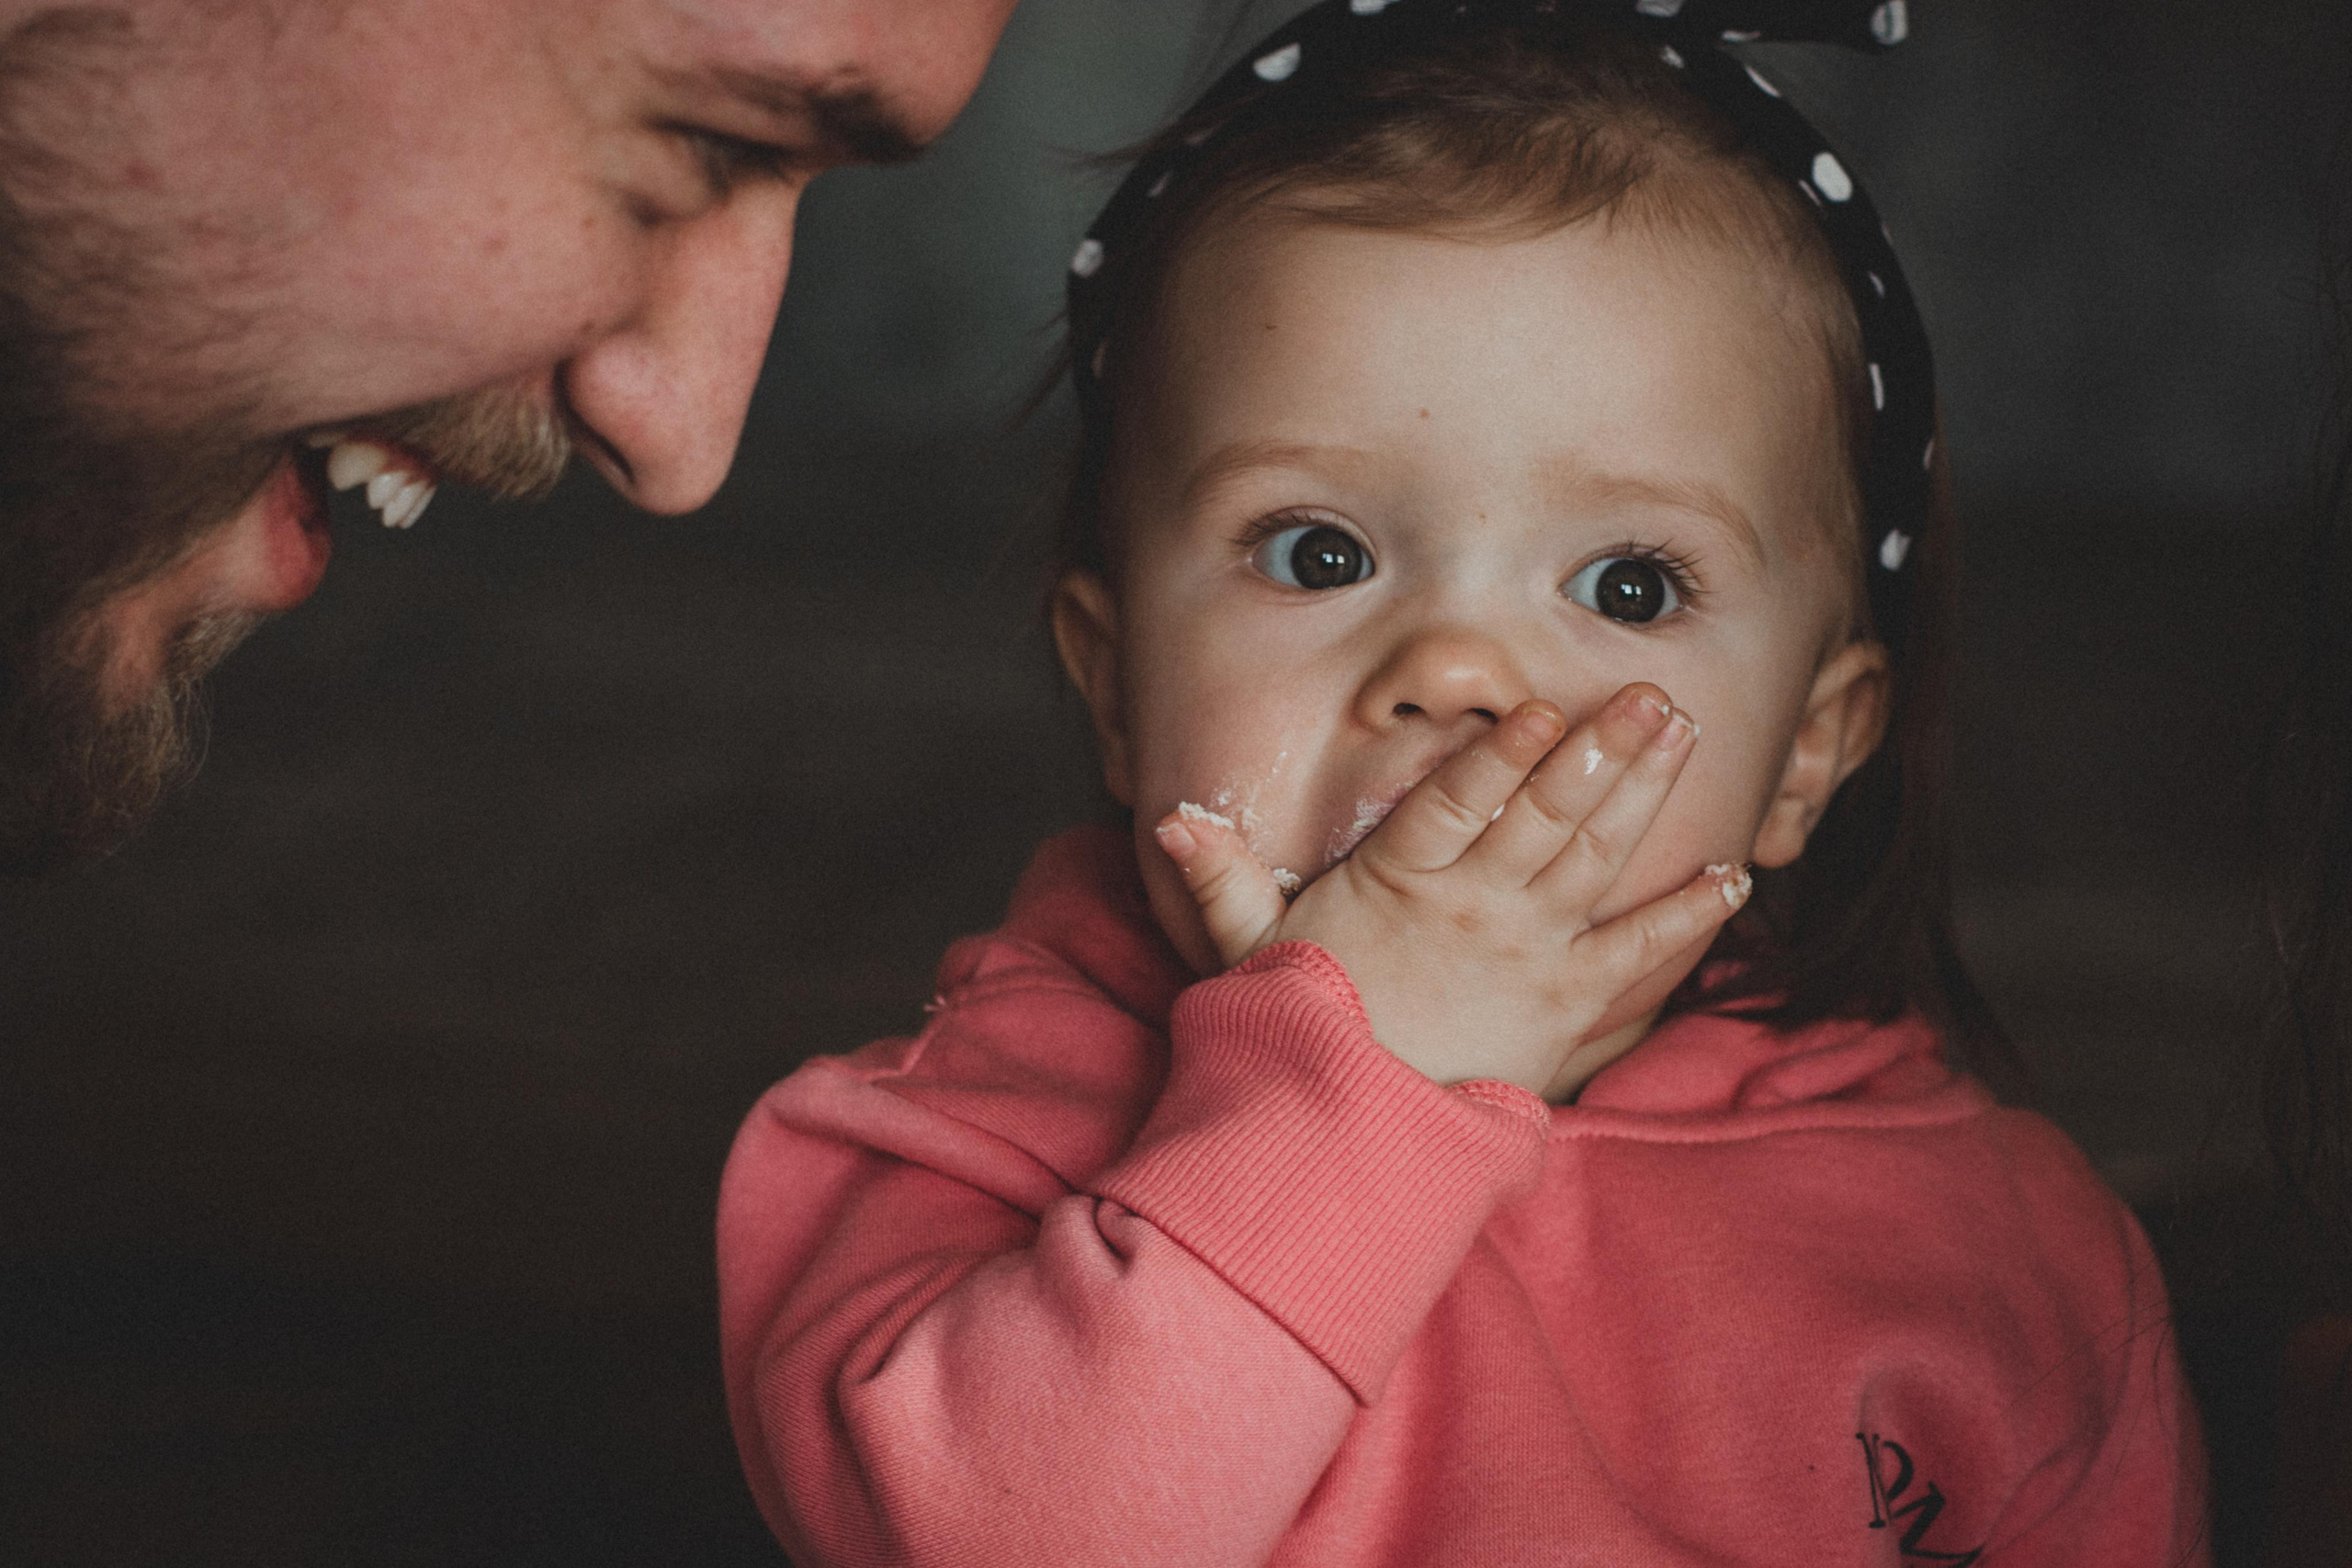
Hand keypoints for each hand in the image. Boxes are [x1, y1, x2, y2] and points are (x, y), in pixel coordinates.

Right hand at [1152, 686, 1749, 1098]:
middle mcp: (1474, 911)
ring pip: (1595, 860)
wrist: (1351, 1131)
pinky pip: (1641, 952)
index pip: (1453, 809)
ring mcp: (1530, 956)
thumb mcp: (1248, 949)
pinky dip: (1690, 914)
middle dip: (1600, 751)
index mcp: (1399, 885)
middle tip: (1647, 695)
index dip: (1497, 760)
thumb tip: (1171, 815)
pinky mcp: (1571, 1005)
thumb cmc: (1306, 1026)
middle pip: (1544, 818)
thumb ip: (1221, 876)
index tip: (1536, 714)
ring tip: (1682, 732)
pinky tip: (1732, 872)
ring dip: (1644, 795)